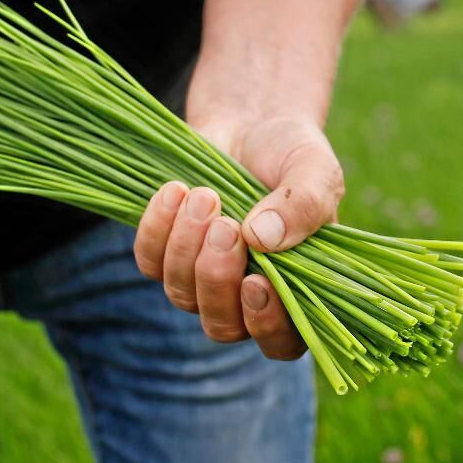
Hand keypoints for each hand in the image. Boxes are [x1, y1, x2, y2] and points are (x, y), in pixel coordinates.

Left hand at [132, 114, 344, 360]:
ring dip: (186, 248)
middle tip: (225, 224)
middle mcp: (246, 297)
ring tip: (204, 194)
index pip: (282, 341)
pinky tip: (175, 191)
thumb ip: (304, 204)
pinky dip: (156, 229)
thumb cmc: (292, 153)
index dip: (267, 325)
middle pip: (222, 326)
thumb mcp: (314, 170)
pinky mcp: (167, 253)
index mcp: (296, 290)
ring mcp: (203, 279)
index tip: (256, 281)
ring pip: (182, 295)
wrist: (251, 122)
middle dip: (216, 278)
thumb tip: (262, 240)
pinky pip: (148, 262)